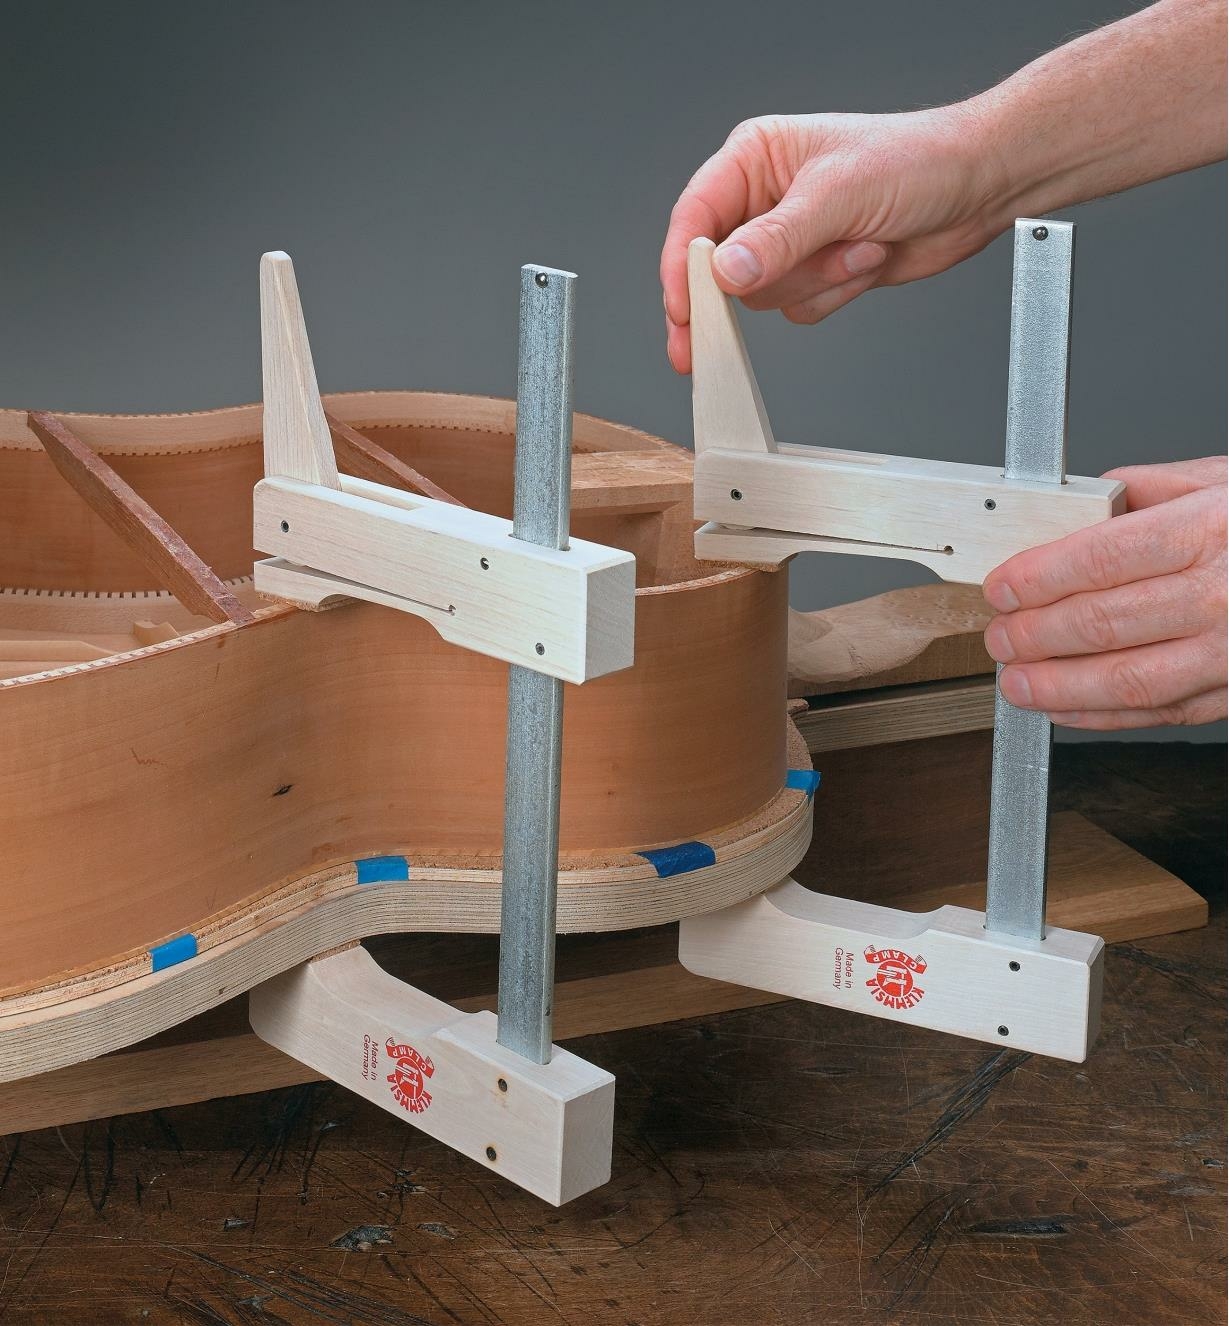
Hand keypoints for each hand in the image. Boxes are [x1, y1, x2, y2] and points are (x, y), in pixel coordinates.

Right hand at [660, 106, 1006, 371]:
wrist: (977, 186)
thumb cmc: (916, 162)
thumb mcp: (839, 194)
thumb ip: (777, 238)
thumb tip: (725, 271)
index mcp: (756, 159)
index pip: (695, 218)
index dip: (682, 267)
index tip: (683, 309)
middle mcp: (765, 200)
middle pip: (721, 268)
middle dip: (756, 284)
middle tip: (720, 331)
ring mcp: (791, 241)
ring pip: (764, 294)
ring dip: (815, 282)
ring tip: (857, 246)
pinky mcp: (817, 272)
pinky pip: (799, 308)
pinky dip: (835, 293)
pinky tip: (867, 259)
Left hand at [982, 457, 1227, 729]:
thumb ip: (1158, 487)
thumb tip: (1091, 495)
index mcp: (1215, 529)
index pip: (1102, 556)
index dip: (1038, 577)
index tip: (1002, 586)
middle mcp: (1226, 594)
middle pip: (1104, 621)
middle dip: (1034, 634)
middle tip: (1000, 635)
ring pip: (1128, 679)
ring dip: (1058, 685)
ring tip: (1017, 680)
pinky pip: (1163, 713)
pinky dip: (1104, 715)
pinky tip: (1067, 707)